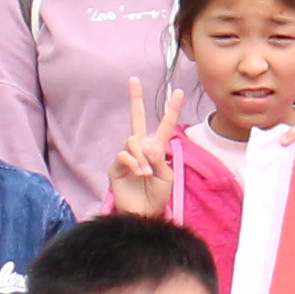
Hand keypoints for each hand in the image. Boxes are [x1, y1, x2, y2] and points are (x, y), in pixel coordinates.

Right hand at [106, 75, 175, 218]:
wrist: (143, 214)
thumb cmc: (156, 196)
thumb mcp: (166, 176)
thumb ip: (159, 158)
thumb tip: (147, 145)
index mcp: (157, 149)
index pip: (165, 126)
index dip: (171, 110)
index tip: (178, 92)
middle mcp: (141, 148)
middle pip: (137, 119)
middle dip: (135, 99)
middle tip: (133, 80)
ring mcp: (127, 156)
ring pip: (133, 140)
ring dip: (142, 156)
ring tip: (146, 172)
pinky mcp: (116, 165)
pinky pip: (124, 154)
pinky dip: (134, 163)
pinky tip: (138, 173)